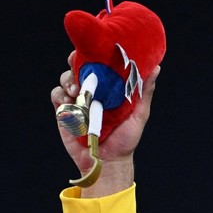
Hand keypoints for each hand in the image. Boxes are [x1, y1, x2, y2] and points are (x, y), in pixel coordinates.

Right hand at [50, 50, 160, 195]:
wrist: (107, 163)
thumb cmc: (126, 140)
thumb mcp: (139, 115)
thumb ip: (144, 92)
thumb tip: (156, 68)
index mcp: (108, 89)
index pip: (98, 64)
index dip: (93, 53)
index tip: (93, 49)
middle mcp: (92, 92)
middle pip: (78, 67)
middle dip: (75, 61)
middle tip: (78, 65)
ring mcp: (77, 101)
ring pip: (66, 79)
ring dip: (68, 80)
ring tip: (77, 91)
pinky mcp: (64, 112)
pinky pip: (57, 95)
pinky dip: (61, 95)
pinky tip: (70, 101)